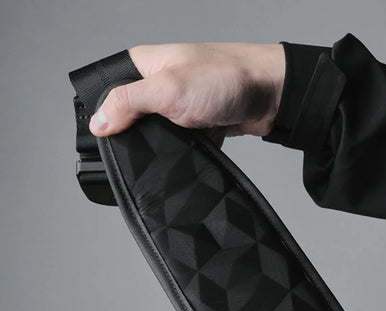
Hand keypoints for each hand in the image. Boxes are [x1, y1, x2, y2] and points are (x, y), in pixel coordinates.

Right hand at [88, 42, 285, 144]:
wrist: (271, 95)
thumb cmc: (226, 77)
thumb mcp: (167, 88)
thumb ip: (128, 103)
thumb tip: (98, 123)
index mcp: (144, 65)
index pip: (109, 92)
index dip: (107, 114)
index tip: (109, 136)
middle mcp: (160, 84)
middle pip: (133, 120)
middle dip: (140, 137)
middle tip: (150, 143)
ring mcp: (180, 107)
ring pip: (159, 137)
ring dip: (166, 147)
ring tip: (174, 146)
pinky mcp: (198, 127)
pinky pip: (182, 147)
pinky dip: (186, 153)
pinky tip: (190, 154)